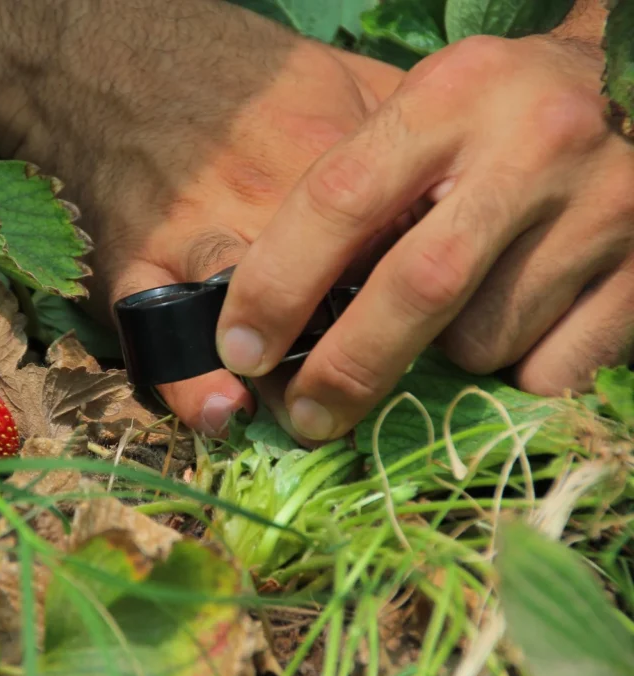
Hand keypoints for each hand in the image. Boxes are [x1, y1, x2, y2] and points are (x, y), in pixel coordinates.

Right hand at [0, 0, 400, 434]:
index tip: (434, 339)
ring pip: (255, 322)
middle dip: (358, 360)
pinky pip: (161, 332)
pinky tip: (220, 413)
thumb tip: (465, 176)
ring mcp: (198, 232)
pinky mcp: (137, 260)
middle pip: (333, 304)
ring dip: (284, 379)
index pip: (398, 252)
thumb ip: (403, 126)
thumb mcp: (341, 74)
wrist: (116, 60)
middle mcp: (269, 201)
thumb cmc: (234, 78)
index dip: (422, 308)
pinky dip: (190, 382)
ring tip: (306, 417)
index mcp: (332, 159)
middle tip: (371, 393)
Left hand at [217, 33, 633, 442]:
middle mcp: (533, 144)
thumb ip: (361, 193)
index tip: (240, 349)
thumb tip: (281, 312)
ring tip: (465, 304)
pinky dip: (515, 369)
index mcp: (452, 95)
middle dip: (346, 367)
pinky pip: (549, 371)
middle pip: (416, 288)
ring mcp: (602, 209)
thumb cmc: (499, 115)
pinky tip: (523, 318)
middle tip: (305, 417)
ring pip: (483, 339)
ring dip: (448, 354)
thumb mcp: (424, 118)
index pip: (339, 199)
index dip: (276, 287)